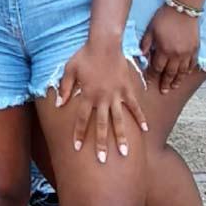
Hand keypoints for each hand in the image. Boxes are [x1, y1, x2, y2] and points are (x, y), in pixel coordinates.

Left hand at [56, 39, 146, 163]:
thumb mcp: (69, 70)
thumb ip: (65, 87)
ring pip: (119, 120)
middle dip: (101, 144)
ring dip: (121, 137)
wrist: (104, 44)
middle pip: (101, 125)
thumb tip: (59, 104)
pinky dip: (140, 118)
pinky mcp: (127, 90)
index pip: (82, 119)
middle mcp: (102, 98)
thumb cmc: (84, 56)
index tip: (77, 148)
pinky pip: (134, 107)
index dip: (79, 134)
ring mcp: (116, 95)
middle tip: (103, 160)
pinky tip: (145, 130)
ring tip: (125, 153)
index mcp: (87, 95)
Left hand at [140, 5, 199, 92]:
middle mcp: (176, 55)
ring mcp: (187, 53)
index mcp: (163, 50)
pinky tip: (185, 74)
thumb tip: (141, 56)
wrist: (182, 9)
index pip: (157, 68)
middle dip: (165, 83)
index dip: (153, 76)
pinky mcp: (195, 49)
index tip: (150, 82)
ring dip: (177, 81)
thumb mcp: (150, 29)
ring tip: (174, 87)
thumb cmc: (164, 17)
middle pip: (170, 73)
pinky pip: (192, 64)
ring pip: (182, 72)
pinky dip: (188, 71)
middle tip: (164, 91)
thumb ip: (145, 44)